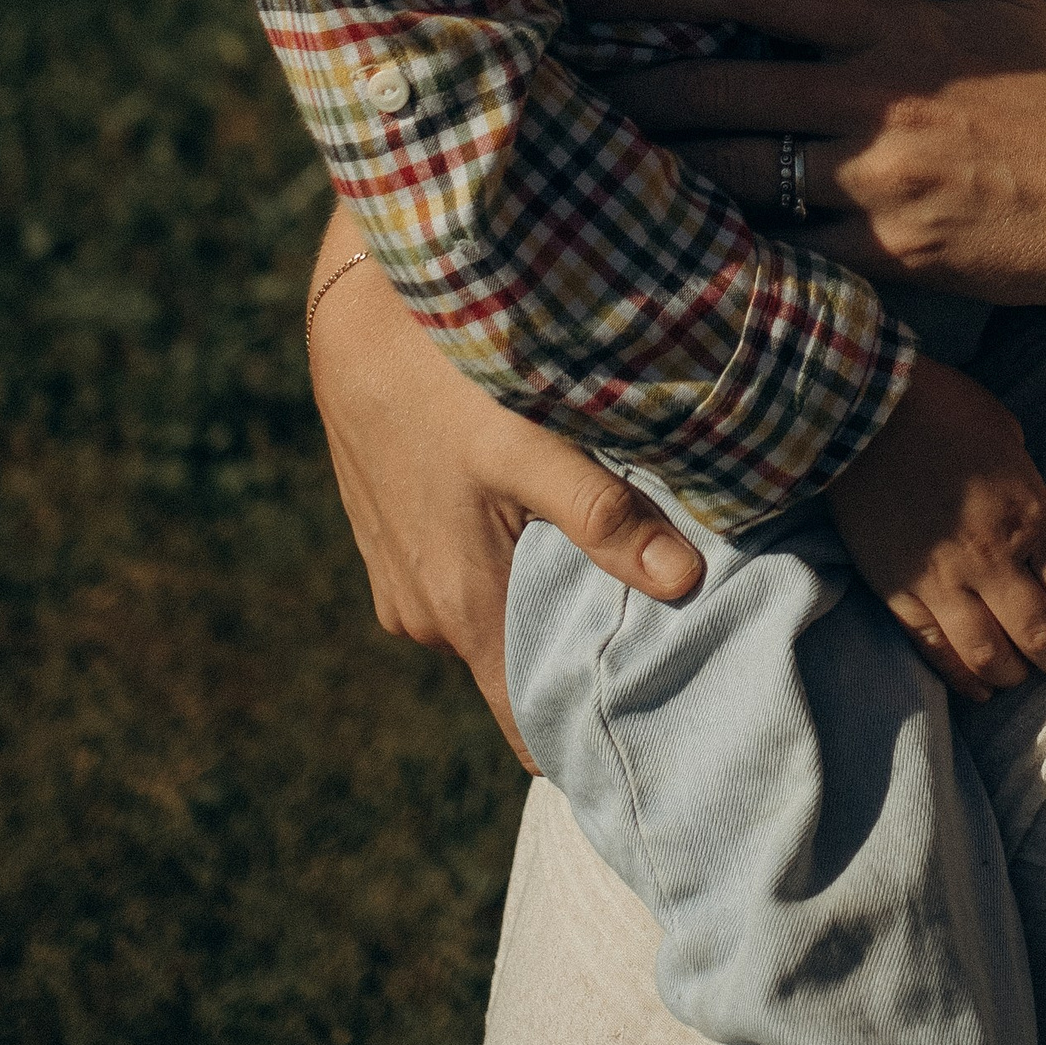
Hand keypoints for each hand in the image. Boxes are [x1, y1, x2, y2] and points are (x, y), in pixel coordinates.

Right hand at [305, 213, 704, 768]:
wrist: (360, 314)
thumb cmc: (445, 377)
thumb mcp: (529, 444)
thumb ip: (603, 516)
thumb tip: (685, 583)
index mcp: (462, 610)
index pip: (529, 724)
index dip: (591, 730)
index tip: (661, 723)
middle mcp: (425, 616)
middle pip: (521, 671)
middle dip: (587, 658)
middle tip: (671, 632)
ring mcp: (402, 582)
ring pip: (497, 620)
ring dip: (552, 601)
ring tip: (627, 573)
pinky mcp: (395, 544)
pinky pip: (467, 581)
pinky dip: (512, 566)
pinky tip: (556, 525)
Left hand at [575, 0, 1045, 312]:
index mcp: (898, 29)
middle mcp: (875, 105)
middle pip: (720, 91)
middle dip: (631, 88)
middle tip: (558, 87)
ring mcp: (878, 189)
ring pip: (736, 179)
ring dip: (656, 170)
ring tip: (591, 162)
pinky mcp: (889, 261)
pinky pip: (784, 256)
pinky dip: (726, 250)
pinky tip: (672, 245)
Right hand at [827, 355, 1045, 700]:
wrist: (859, 413)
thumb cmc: (941, 408)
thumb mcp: (1007, 433)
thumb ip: (1025, 483)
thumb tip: (1031, 511)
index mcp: (1029, 515)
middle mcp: (991, 559)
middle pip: (1041, 635)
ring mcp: (942, 583)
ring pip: (990, 656)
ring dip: (1016, 674)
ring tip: (1025, 674)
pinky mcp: (898, 595)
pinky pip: (935, 652)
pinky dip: (961, 678)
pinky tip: (980, 689)